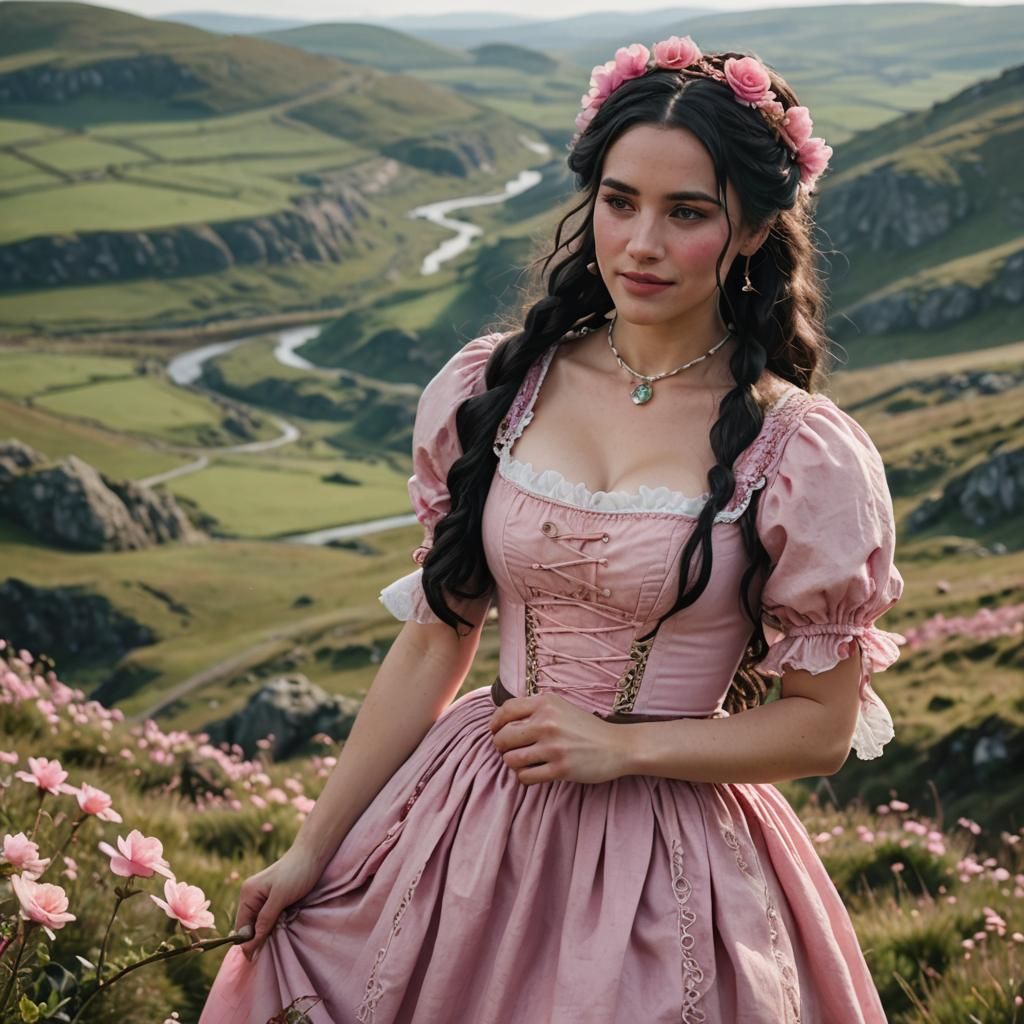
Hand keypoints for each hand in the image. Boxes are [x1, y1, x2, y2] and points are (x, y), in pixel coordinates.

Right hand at [232, 847, 323, 961]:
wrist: (313, 855)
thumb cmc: (297, 873)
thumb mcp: (280, 898)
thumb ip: (265, 920)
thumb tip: (249, 945)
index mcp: (248, 894)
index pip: (242, 928)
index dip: (248, 944)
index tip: (257, 959)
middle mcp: (251, 896)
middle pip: (249, 927)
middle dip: (258, 939)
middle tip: (270, 951)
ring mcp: (262, 897)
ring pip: (260, 924)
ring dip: (267, 933)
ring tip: (277, 941)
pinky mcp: (273, 899)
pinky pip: (268, 918)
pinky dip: (273, 925)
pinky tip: (281, 930)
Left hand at [488, 692, 628, 785]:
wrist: (617, 746)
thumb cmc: (585, 727)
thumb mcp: (561, 707)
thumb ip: (534, 709)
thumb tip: (500, 721)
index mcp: (546, 703)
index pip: (505, 710)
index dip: (495, 724)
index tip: (496, 732)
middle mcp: (547, 722)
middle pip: (502, 737)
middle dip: (501, 747)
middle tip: (510, 750)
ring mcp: (553, 747)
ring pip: (510, 759)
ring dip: (512, 763)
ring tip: (523, 763)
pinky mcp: (560, 769)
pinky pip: (525, 776)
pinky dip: (524, 777)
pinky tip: (533, 773)